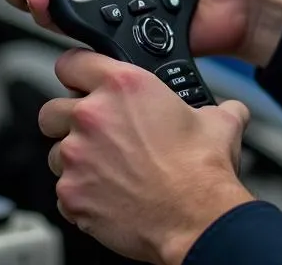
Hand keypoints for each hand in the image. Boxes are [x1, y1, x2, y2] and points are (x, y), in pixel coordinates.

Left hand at [41, 49, 254, 263]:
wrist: (196, 219)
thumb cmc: (201, 171)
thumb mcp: (217, 121)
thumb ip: (214, 107)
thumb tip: (230, 110)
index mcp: (123, 85)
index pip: (72, 62)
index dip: (76, 71)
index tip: (80, 82)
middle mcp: (93, 115)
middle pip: (51, 109)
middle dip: (67, 120)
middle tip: (93, 134)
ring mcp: (77, 156)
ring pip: (55, 152)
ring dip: (74, 159)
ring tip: (105, 170)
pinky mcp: (71, 194)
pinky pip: (62, 190)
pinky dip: (79, 194)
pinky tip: (106, 195)